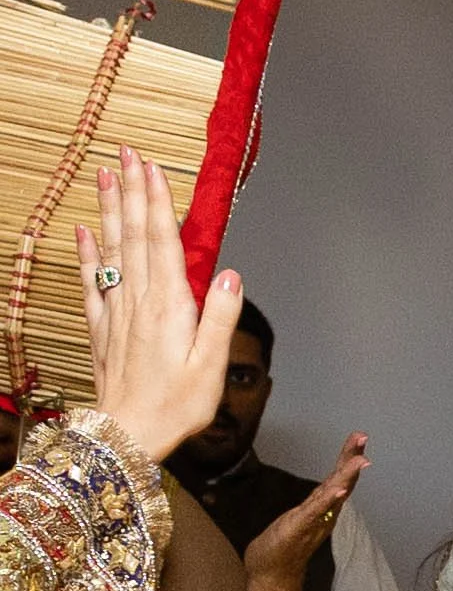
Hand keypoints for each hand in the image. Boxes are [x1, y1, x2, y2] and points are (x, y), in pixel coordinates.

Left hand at [77, 149, 244, 465]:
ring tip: (106, 176)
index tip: (153, 168)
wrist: (127, 436)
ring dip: (110, 211)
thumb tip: (231, 275)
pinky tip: (83, 232)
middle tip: (126, 154)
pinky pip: (92, 284)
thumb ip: (220, 317)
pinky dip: (86, 255)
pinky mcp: (102, 330)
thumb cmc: (174, 408)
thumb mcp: (211, 366)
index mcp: (169, 306)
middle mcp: (139, 301)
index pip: (162, 242)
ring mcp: (116, 313)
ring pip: (112, 251)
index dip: (158, 203)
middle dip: (132, 192)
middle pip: (135, 236)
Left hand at [242, 436, 367, 590]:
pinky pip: (317, 511)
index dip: (349, 458)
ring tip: (360, 460)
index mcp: (322, 507)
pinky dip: (330, 500)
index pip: (339, 477)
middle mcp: (323, 512)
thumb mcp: (299, 518)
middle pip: (341, 481)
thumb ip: (314, 506)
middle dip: (352, 459)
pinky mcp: (300, 527)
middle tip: (363, 438)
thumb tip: (327, 492)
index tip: (359, 438)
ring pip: (334, 493)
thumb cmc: (282, 547)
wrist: (271, 575)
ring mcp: (314, 520)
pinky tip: (340, 490)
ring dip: (347, 476)